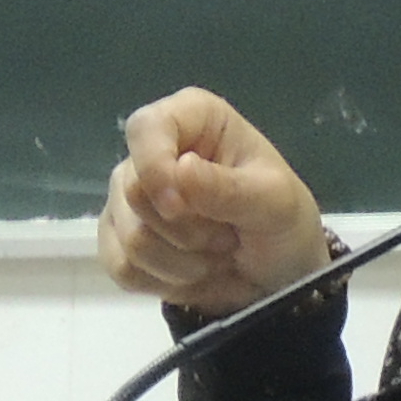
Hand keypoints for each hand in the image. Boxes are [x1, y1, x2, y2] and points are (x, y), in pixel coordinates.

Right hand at [99, 87, 326, 316]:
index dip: (154, 166)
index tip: (179, 206)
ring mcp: (130, 198)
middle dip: (187, 230)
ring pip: (130, 238)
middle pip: (133, 191)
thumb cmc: (281, 221)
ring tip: (217, 253)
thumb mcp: (274, 202)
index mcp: (193, 119)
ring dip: (183, 262)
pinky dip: (164, 282)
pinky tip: (193, 273)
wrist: (277, 274)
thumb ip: (228, 188)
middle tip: (228, 234)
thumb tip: (179, 170)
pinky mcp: (120, 242)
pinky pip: (122, 269)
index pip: (146, 127)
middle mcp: (153, 152)